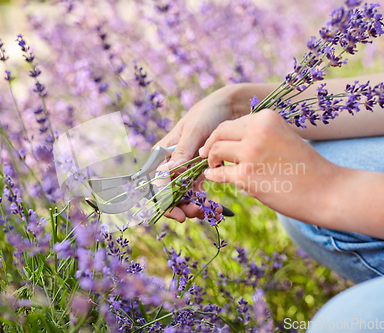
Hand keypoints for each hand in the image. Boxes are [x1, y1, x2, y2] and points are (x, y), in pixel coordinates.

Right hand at [155, 86, 247, 221]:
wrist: (228, 108)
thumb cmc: (206, 114)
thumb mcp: (193, 131)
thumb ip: (181, 152)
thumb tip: (167, 171)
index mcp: (162, 154)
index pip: (155, 185)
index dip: (164, 203)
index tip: (179, 214)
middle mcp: (169, 164)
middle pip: (168, 194)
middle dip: (181, 207)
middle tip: (197, 214)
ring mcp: (183, 169)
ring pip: (182, 196)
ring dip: (193, 207)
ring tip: (210, 212)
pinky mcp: (197, 171)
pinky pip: (196, 192)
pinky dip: (204, 201)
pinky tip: (214, 208)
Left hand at [199, 110, 341, 221]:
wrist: (328, 191)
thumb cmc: (308, 167)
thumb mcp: (285, 137)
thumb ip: (261, 134)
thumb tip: (235, 140)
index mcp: (267, 118)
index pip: (232, 123)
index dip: (221, 135)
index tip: (217, 144)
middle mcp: (257, 130)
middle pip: (219, 133)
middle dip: (210, 145)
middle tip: (207, 155)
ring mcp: (250, 153)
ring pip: (215, 151)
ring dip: (211, 160)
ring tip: (215, 167)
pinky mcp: (246, 176)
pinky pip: (218, 173)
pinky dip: (212, 175)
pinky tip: (213, 177)